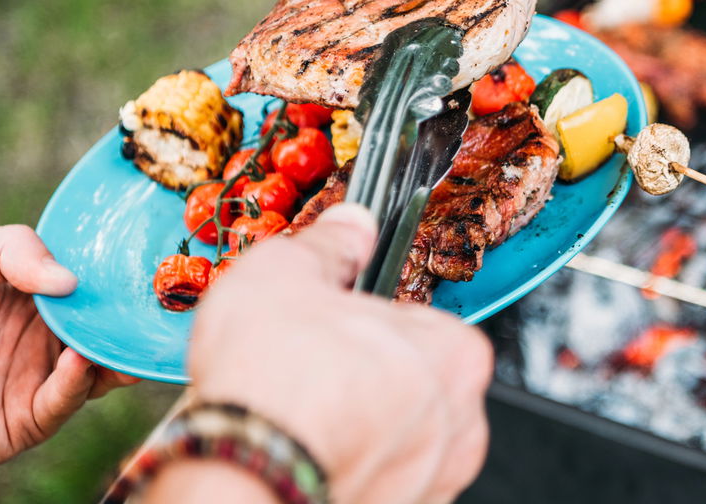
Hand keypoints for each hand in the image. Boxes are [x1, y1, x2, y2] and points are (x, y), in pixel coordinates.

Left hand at [0, 226, 137, 479]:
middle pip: (106, 324)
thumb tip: (71, 279)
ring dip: (117, 353)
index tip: (147, 263)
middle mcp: (45, 333)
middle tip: (160, 303)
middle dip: (133, 315)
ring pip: (100, 365)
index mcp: (33, 292)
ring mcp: (39, 375)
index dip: (118, 274)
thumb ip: (11, 250)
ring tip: (124, 336)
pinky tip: (76, 361)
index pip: (91, 281)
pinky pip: (64, 401)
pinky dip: (77, 383)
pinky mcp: (28, 418)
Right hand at [185, 204, 492, 503]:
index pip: (420, 326)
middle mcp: (460, 424)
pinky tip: (304, 462)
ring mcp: (433, 482)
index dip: (367, 325)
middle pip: (411, 387)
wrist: (245, 470)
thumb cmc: (276, 383)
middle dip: (365, 382)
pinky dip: (345, 475)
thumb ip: (330, 246)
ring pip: (395, 444)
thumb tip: (350, 227)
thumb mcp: (288, 274)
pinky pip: (376, 486)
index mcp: (455, 353)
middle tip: (308, 377)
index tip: (332, 329)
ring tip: (299, 424)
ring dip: (357, 433)